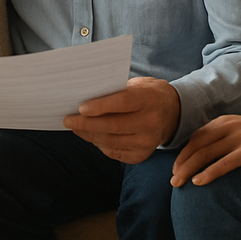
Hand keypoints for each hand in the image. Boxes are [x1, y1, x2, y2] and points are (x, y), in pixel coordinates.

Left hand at [63, 77, 179, 163]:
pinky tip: (91, 136)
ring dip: (89, 135)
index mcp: (149, 99)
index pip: (122, 103)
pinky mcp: (143, 155)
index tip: (80, 108)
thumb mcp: (135, 85)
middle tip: (68, 120)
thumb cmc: (145, 93)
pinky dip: (100, 144)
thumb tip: (84, 100)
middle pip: (113, 126)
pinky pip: (116, 153)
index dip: (100, 107)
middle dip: (86, 124)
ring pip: (112, 141)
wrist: (172, 111)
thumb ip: (114, 92)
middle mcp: (151, 122)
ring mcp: (149, 141)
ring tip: (75, 128)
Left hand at [170, 114, 240, 187]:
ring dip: (189, 170)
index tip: (175, 167)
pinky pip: (224, 164)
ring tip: (179, 183)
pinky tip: (199, 182)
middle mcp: (228, 127)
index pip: (195, 137)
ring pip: (205, 154)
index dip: (182, 153)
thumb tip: (208, 149)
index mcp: (224, 121)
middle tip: (172, 179)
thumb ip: (225, 136)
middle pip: (196, 146)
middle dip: (181, 163)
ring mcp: (239, 138)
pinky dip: (209, 173)